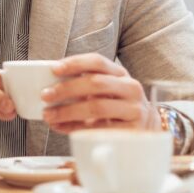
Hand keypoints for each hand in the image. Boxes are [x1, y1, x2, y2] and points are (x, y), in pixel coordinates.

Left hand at [40, 53, 156, 133]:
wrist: (148, 129)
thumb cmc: (118, 107)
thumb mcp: (107, 91)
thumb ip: (85, 86)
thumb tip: (50, 88)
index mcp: (120, 74)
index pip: (97, 61)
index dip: (75, 63)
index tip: (54, 69)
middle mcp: (131, 88)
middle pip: (95, 83)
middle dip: (66, 89)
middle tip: (45, 95)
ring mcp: (134, 109)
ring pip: (97, 107)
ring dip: (68, 111)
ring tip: (49, 115)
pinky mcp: (133, 130)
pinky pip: (100, 129)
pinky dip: (77, 128)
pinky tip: (63, 128)